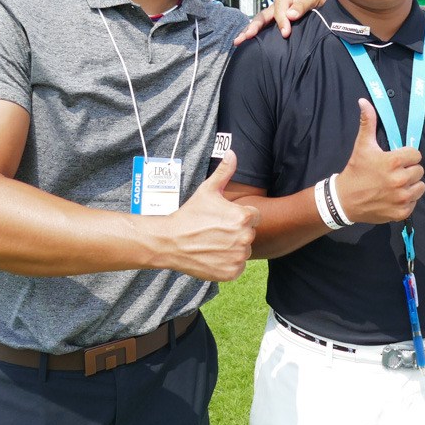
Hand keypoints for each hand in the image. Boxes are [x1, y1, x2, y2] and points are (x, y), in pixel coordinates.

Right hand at [161, 151, 260, 280]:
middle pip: (249, 234)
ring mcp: (238, 257)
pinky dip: (228, 264)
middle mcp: (245, 237)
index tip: (222, 218)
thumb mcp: (207, 190)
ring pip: (244, 251)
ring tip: (213, 243)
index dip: (238, 216)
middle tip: (215, 231)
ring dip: (233, 248)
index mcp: (243, 217)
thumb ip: (224, 171)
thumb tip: (232, 152)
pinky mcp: (231, 273)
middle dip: (236, 232)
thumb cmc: (190, 214)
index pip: (254, 216)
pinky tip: (213, 256)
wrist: (170, 242)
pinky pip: (237, 267)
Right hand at [234, 0, 326, 43]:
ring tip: (238, 41)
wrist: (321, 9)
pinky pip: (262, 30)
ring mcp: (272, 16)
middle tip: (246, 37)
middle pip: (262, 17)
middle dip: (253, 27)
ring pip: (258, 23)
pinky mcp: (273, 25)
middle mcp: (275, 7)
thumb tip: (290, 15)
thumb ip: (302, 6)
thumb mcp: (312, 0)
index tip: (286, 33)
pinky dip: (252, 35)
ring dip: (248, 32)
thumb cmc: (316, 5)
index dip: (281, 22)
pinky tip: (245, 44)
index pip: (279, 12)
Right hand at [334, 99, 424, 223]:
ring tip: (396, 184)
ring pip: (420, 187)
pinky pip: (414, 202)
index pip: (416, 154)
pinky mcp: (401, 212)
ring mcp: (401, 198)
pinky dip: (407, 200)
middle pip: (419, 170)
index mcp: (393, 162)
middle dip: (408, 170)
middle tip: (394, 172)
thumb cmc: (356, 170)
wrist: (344, 200)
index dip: (407, 156)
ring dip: (411, 185)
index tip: (397, 159)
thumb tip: (364, 101)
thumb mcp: (362, 145)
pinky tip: (394, 196)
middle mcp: (400, 180)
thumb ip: (368, 122)